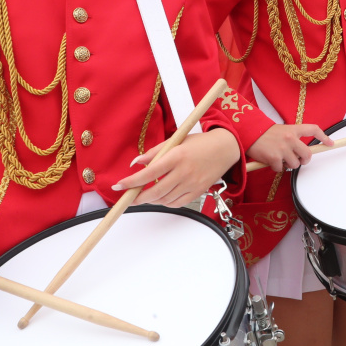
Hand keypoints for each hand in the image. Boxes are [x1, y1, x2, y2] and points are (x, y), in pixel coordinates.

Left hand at [117, 128, 240, 206]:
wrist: (225, 149)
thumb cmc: (200, 143)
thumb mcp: (176, 141)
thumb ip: (154, 153)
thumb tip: (136, 163)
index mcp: (177, 156)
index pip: (149, 173)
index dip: (132, 181)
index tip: (119, 185)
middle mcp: (184, 172)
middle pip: (156, 191)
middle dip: (138, 197)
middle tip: (129, 197)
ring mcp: (192, 183)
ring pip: (165, 199)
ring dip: (151, 200)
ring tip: (145, 195)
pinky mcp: (198, 192)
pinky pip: (177, 203)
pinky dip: (166, 202)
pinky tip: (161, 197)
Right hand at [247, 123, 332, 171]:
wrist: (248, 133)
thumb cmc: (264, 134)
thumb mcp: (281, 131)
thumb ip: (292, 138)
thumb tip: (301, 152)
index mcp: (293, 129)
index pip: (313, 129)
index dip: (324, 137)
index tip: (330, 143)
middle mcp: (290, 139)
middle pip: (308, 154)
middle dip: (304, 160)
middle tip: (299, 161)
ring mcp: (283, 149)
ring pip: (295, 164)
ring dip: (288, 165)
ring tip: (280, 158)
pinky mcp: (274, 158)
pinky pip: (281, 169)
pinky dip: (276, 168)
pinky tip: (270, 160)